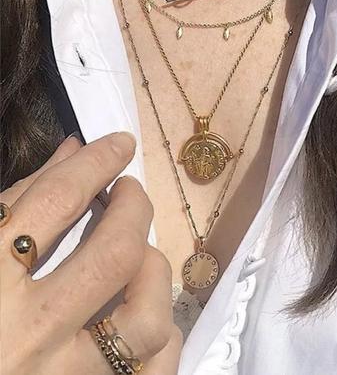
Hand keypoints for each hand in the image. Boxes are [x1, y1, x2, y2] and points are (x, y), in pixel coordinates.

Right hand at [0, 132, 182, 374]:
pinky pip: (149, 371)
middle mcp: (23, 333)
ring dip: (153, 275)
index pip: (57, 201)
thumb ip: (17, 198)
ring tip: (138, 257)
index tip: (120, 144)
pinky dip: (160, 337)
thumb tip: (73, 151)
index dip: (97, 162)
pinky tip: (141, 310)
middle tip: (127, 192)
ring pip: (145, 320)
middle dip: (134, 208)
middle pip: (114, 254)